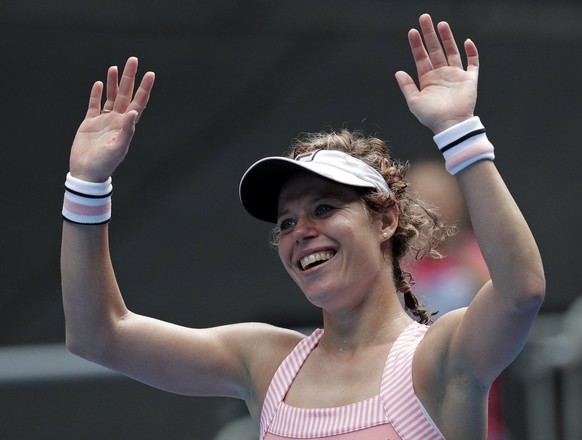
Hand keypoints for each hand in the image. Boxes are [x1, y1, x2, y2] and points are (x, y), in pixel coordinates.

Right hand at [69, 57, 154, 181]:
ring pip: (111, 97)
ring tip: (115, 67)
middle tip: (133, 60)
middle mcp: (117, 121)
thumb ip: (126, 130)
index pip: (139, 102)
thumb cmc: (105, 164)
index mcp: (127, 125)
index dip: (144, 88)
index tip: (150, 74)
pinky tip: (100, 84)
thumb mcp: (118, 147)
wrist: (87, 173)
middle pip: (126, 94)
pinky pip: (94, 105)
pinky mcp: (89, 124)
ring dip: (114, 83)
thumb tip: (134, 112)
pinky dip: (97, 94)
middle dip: (129, 77)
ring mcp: (104, 121)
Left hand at [395, 14, 478, 134]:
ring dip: (447, 38)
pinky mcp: (469, 79)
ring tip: (441, 24)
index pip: (421, 57)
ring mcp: (455, 75)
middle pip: (435, 49)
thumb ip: (407, 86)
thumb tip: (398, 72)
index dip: (416, 44)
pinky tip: (467, 41)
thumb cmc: (431, 117)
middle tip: (425, 18)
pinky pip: (472, 63)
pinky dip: (471, 52)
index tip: (412, 32)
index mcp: (427, 79)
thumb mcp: (414, 102)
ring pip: (451, 51)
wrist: (450, 125)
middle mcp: (441, 74)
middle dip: (429, 34)